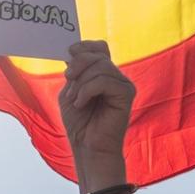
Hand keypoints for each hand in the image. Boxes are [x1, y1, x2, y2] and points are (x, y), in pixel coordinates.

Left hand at [58, 40, 134, 193]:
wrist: (88, 147)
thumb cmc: (79, 123)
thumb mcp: (71, 91)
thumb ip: (75, 71)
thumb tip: (74, 51)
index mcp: (103, 74)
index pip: (99, 47)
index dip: (84, 46)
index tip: (69, 54)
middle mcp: (116, 77)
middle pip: (98, 55)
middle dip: (78, 65)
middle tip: (68, 78)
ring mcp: (123, 85)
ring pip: (101, 67)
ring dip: (81, 82)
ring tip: (75, 100)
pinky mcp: (126, 94)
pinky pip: (105, 81)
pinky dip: (87, 90)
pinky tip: (81, 103)